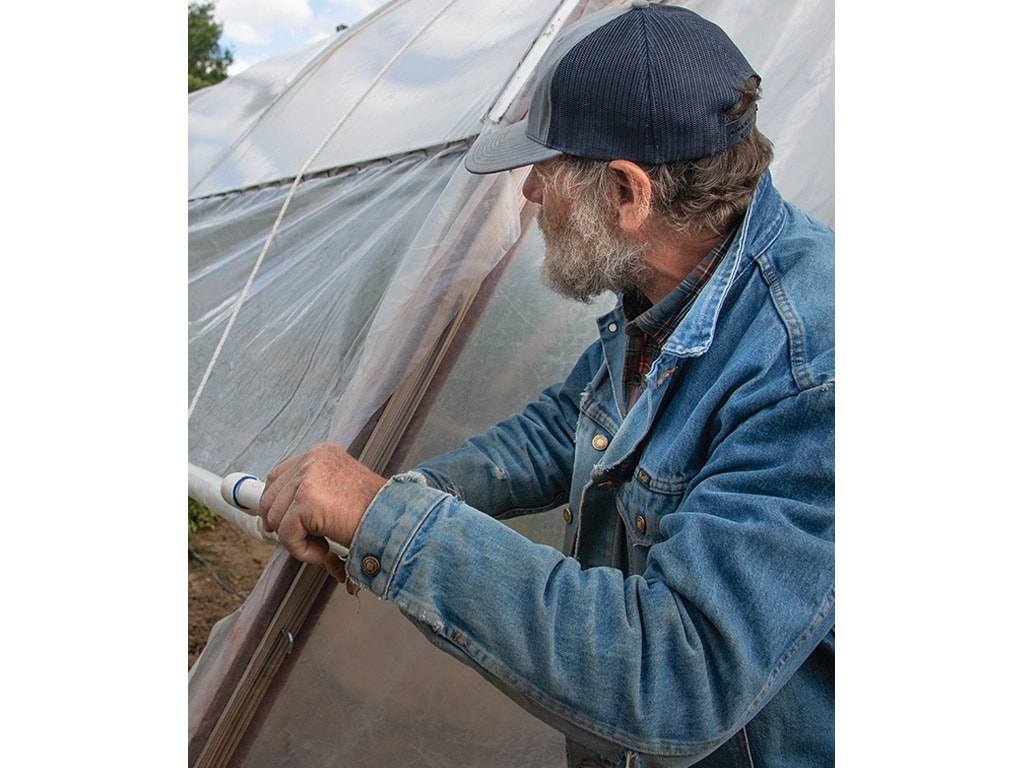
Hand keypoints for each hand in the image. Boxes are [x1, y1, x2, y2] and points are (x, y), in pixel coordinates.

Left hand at [259, 442, 386, 566]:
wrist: (395, 521)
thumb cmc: (373, 513)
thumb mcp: (339, 491)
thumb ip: (312, 494)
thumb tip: (274, 518)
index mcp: (320, 453)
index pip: (278, 477)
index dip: (277, 504)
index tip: (281, 523)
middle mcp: (312, 459)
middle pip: (270, 498)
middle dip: (283, 525)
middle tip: (309, 540)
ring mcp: (308, 477)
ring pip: (275, 519)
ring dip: (297, 540)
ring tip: (325, 544)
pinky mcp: (306, 500)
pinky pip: (286, 535)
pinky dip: (302, 551)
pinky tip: (325, 551)